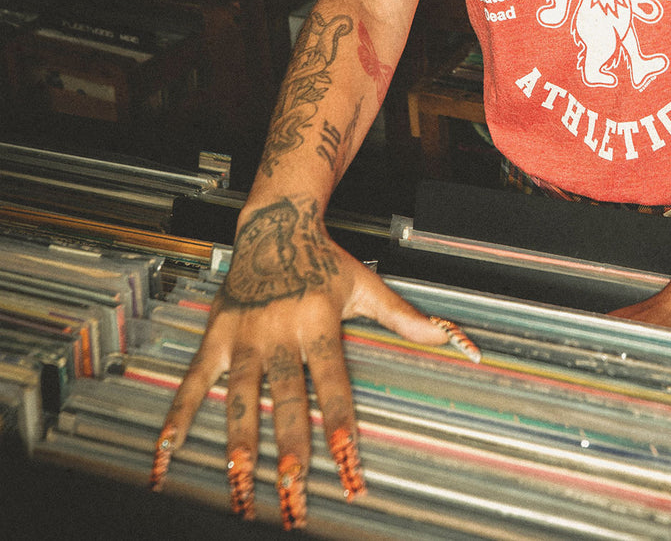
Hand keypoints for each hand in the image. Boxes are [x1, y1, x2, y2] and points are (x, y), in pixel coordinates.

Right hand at [149, 193, 478, 527]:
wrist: (275, 223)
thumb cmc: (325, 259)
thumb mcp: (368, 286)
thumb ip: (409, 320)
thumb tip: (457, 341)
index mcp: (319, 321)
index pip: (332, 383)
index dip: (339, 423)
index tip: (346, 464)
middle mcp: (279, 331)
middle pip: (286, 399)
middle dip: (290, 449)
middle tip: (293, 493)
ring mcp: (243, 335)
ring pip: (241, 398)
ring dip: (239, 445)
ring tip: (239, 487)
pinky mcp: (215, 336)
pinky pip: (193, 383)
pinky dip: (178, 419)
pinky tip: (167, 454)